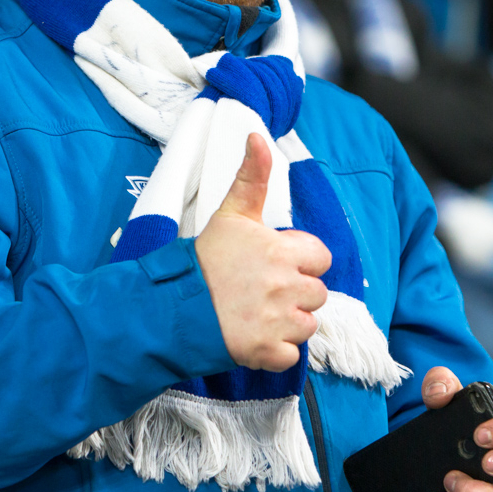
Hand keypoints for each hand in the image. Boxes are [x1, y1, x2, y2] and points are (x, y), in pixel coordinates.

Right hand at [194, 135, 331, 371]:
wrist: (171, 305)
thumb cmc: (203, 259)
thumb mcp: (230, 213)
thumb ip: (251, 176)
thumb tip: (258, 136)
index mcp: (284, 253)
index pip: (321, 257)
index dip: (301, 259)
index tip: (275, 263)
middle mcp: (287, 288)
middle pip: (317, 294)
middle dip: (295, 293)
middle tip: (261, 290)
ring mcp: (279, 323)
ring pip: (307, 325)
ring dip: (288, 322)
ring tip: (257, 313)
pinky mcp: (268, 352)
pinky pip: (291, 355)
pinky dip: (277, 350)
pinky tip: (254, 336)